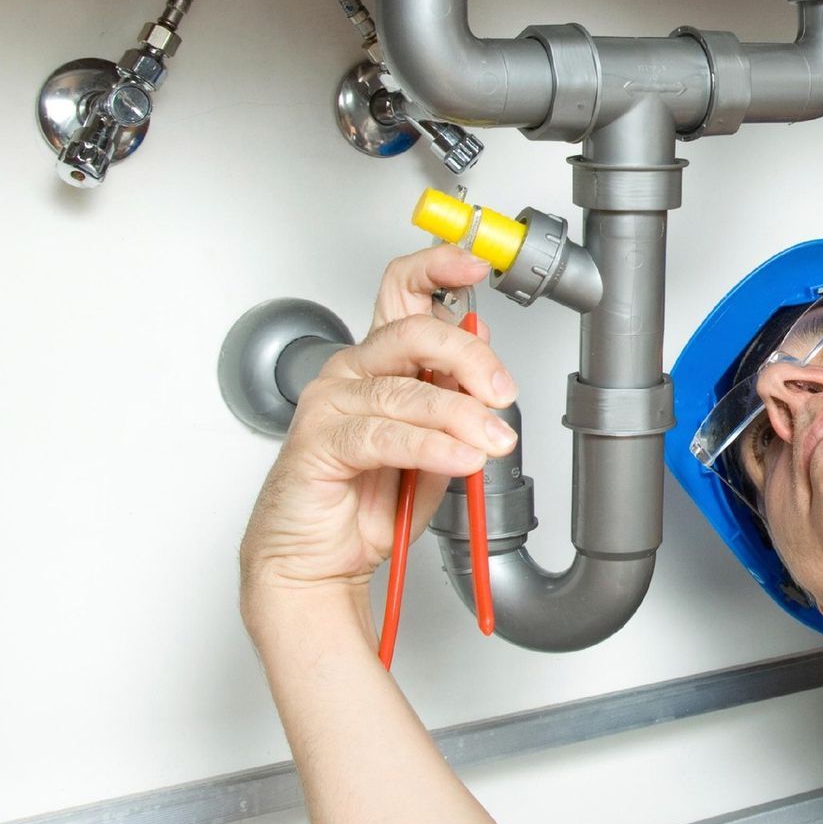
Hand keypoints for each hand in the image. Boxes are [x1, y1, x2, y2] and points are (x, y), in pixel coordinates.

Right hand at [239, 245, 515, 634]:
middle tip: (503, 393)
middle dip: (471, 359)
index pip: (403, 291)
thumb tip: (484, 344)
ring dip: (462, 417)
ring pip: (407, 390)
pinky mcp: (319, 442)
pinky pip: (384, 435)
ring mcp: (331, 403)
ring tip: (493, 441)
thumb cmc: (370, 500)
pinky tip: (459, 458)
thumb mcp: (437, 440)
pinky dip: (430, 446)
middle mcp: (353, 371)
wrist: (320, 559)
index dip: (438, 268)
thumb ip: (456, 394)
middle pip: (414, 333)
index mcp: (382, 360)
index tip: (475, 264)